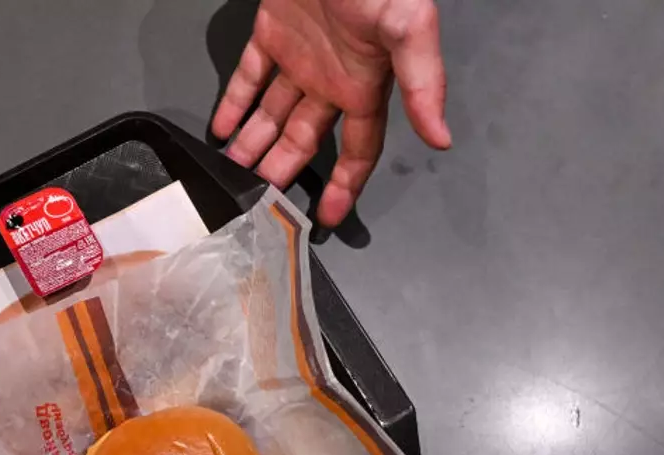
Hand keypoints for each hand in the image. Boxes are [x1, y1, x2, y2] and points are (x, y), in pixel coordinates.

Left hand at [211, 0, 450, 226]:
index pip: (358, 149)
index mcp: (365, 83)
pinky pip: (249, 76)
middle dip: (285, 172)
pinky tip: (222, 129)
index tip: (329, 219)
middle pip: (306, 140)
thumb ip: (424, 80)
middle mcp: (332, 77)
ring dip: (255, 145)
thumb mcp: (407, 26)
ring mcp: (301, 55)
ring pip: (273, 114)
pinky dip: (234, 103)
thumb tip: (442, 138)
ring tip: (234, 174)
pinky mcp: (271, 31)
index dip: (346, 185)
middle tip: (259, 205)